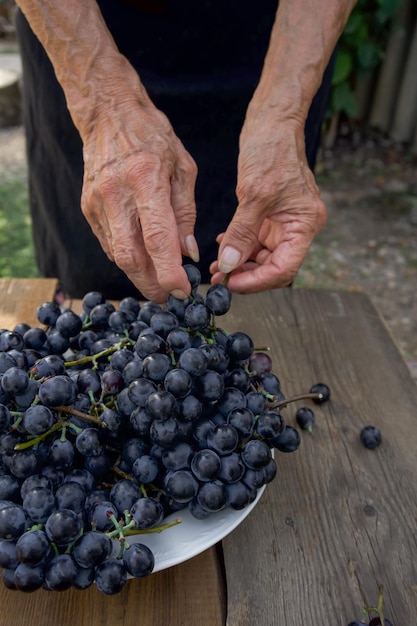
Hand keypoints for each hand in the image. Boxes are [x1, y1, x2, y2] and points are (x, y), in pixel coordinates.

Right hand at [80, 98, 198, 302]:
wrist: (108, 114)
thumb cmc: (153, 137)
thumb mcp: (183, 168)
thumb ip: (186, 214)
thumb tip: (188, 254)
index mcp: (145, 179)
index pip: (156, 238)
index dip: (169, 272)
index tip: (183, 291)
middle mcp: (116, 194)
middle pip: (130, 257)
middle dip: (152, 285)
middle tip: (170, 298)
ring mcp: (97, 203)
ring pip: (117, 256)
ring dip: (140, 275)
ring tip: (160, 282)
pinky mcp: (88, 208)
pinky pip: (109, 244)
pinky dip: (128, 258)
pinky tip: (143, 259)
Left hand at [210, 119, 326, 292]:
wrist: (273, 121)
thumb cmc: (271, 149)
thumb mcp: (254, 194)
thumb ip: (242, 233)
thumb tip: (228, 266)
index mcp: (305, 224)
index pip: (285, 268)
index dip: (257, 281)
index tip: (231, 284)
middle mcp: (299, 226)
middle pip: (275, 267)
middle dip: (246, 275)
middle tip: (219, 280)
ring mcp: (286, 221)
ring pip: (264, 256)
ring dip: (240, 264)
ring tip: (215, 269)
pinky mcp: (272, 214)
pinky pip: (256, 240)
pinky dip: (240, 247)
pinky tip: (222, 248)